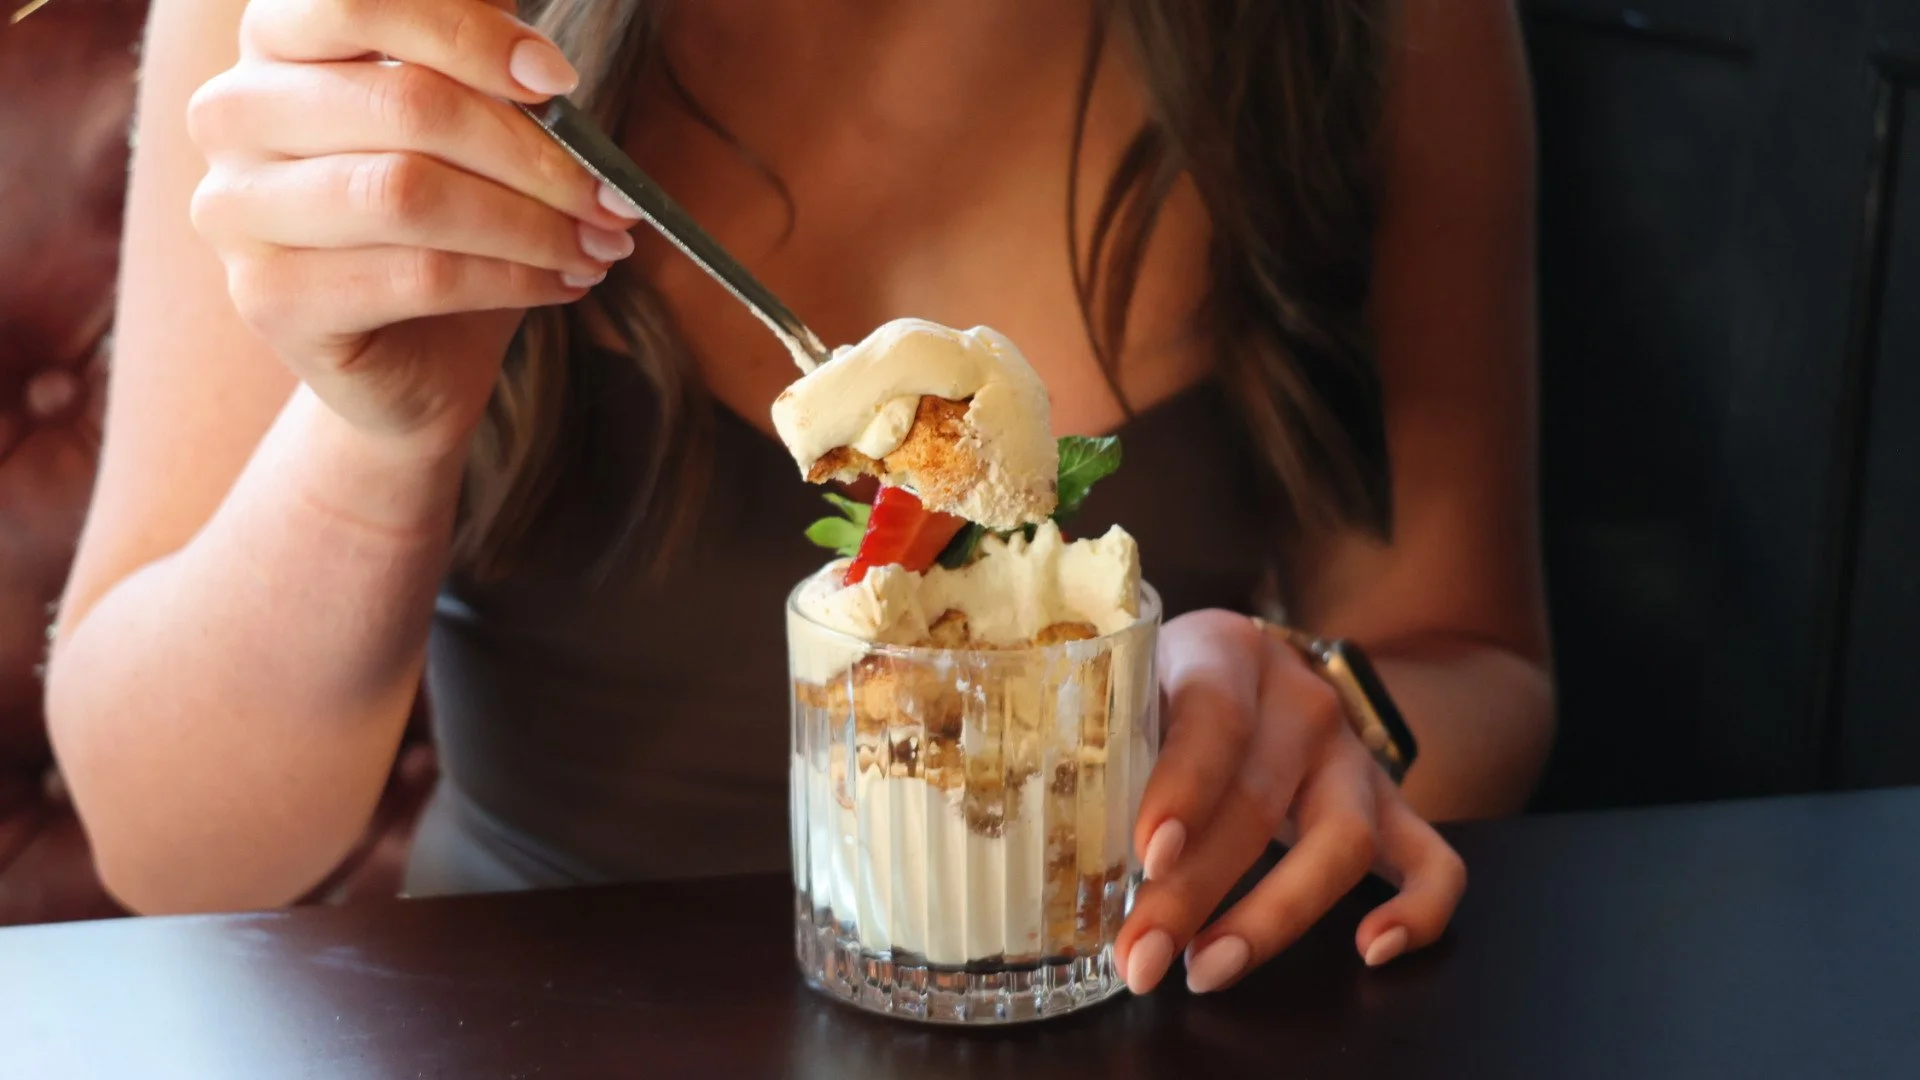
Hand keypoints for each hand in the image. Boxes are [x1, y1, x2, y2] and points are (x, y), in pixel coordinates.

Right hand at [186, 0, 643, 451]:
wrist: (415, 360)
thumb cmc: (450, 225)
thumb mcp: (475, 125)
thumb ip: (487, 61)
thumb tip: (543, 51)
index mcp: (277, 42)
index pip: (356, 1)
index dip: (468, 33)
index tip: (558, 79)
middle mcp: (234, 114)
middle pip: (402, 102)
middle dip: (532, 151)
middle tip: (612, 193)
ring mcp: (236, 210)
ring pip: (408, 193)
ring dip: (532, 223)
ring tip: (599, 243)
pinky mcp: (269, 299)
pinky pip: (416, 276)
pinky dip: (512, 279)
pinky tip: (564, 283)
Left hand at [1118, 610, 1466, 992]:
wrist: (1246, 666)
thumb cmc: (1162, 687)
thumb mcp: (1124, 685)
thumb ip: (1096, 737)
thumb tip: (1039, 827)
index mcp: (1226, 655)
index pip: (1212, 719)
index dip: (1184, 788)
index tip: (1148, 854)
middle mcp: (1302, 703)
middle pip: (1260, 800)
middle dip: (1195, 891)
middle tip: (1141, 956)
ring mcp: (1355, 758)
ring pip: (1343, 840)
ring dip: (1275, 917)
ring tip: (1207, 970)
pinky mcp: (1393, 806)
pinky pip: (1434, 860)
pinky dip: (1417, 910)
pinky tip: (1371, 950)